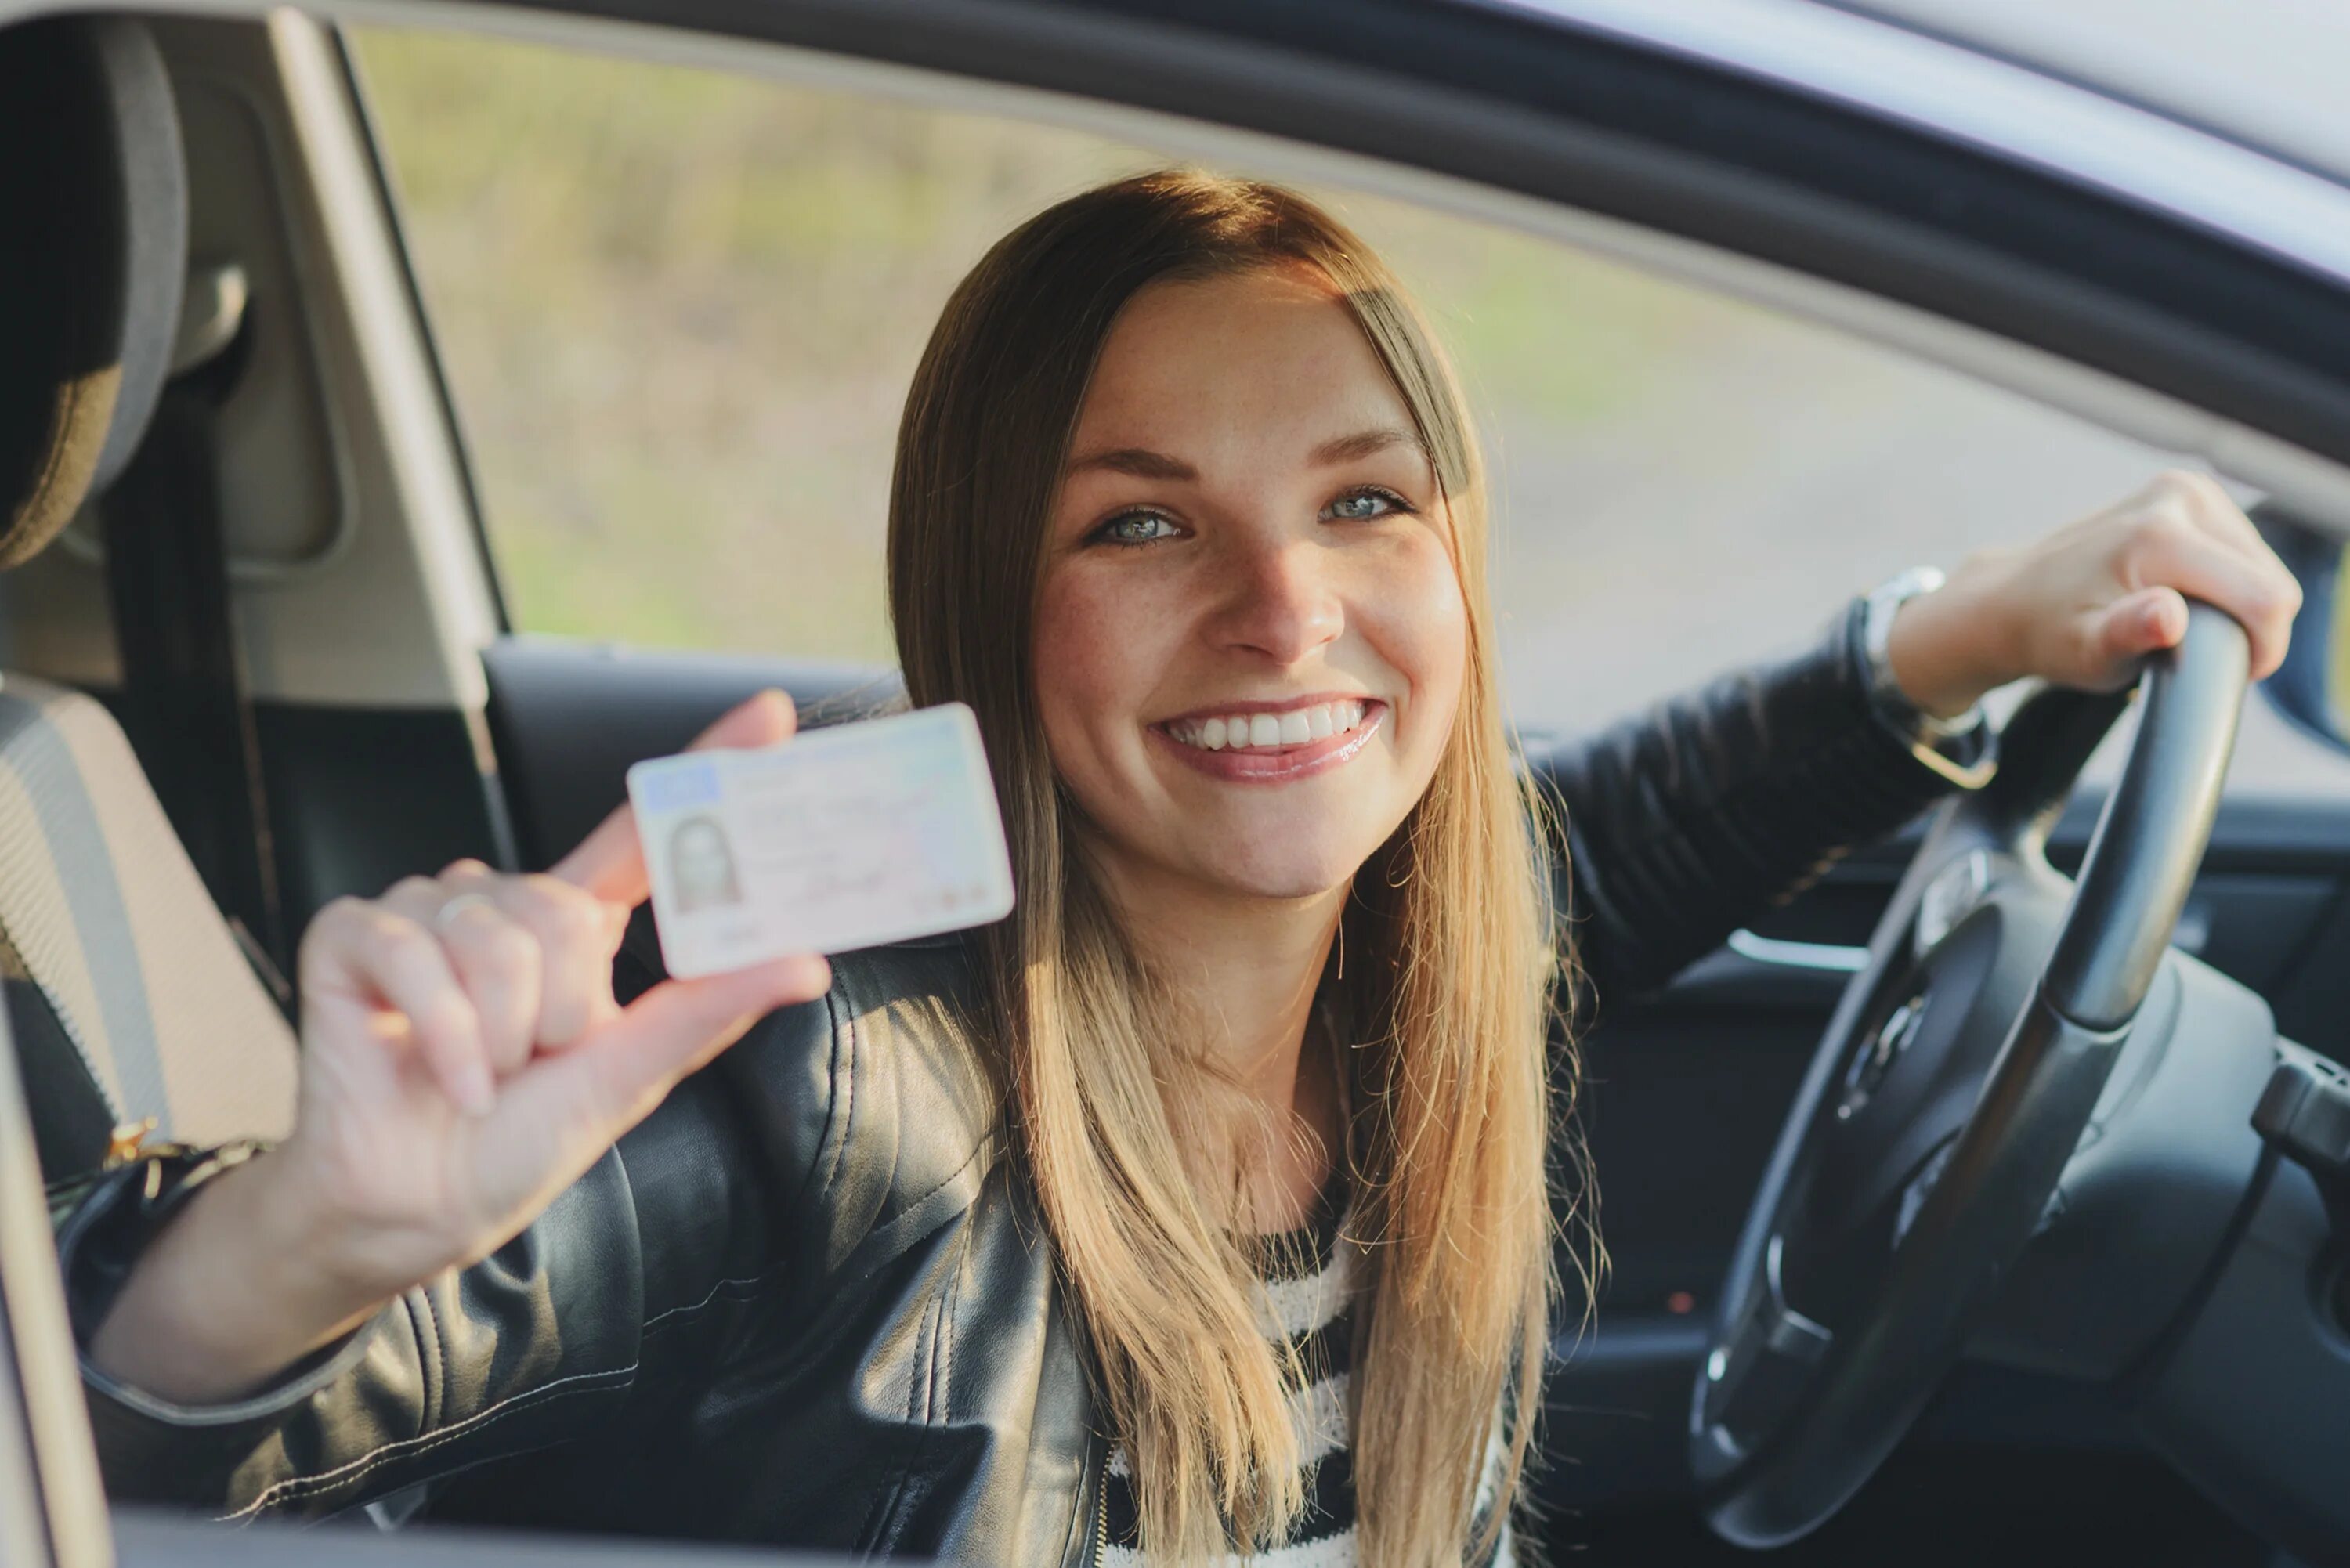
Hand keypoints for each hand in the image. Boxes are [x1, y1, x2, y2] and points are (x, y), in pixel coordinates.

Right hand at [89, 692, 830, 1401]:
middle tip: (536, 1064)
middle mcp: (502, 904)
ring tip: (483, 1074)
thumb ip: (708, 1010)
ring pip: (496, 939)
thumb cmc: (516, 1143)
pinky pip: (416, 953)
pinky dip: (444, 1034)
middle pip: (565, 912)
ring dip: (501, 1035)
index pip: (645, 832)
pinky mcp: (353, 933)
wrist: (416, 1210)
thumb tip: (806, 963)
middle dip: (561, 1012)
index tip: (771, 716)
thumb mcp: (628, 1076)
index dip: (705, 768)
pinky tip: (446, 1079)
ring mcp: (424, 911)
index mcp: (573, 927)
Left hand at [1885, 470, 2301, 717]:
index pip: (2266, 598)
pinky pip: (2243, 550)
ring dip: (2239, 604)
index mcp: (2160, 535)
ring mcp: (2186, 488)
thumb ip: (2130, 635)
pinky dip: (2229, 582)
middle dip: (2248, 626)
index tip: (2230, 674)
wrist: (2014, 597)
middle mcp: (2178, 497)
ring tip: (2182, 624)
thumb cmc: (2051, 633)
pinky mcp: (2191, 492)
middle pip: (2270, 579)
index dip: (2261, 648)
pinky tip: (2186, 597)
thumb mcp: (2086, 651)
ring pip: (2262, 565)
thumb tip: (2167, 617)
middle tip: (2190, 649)